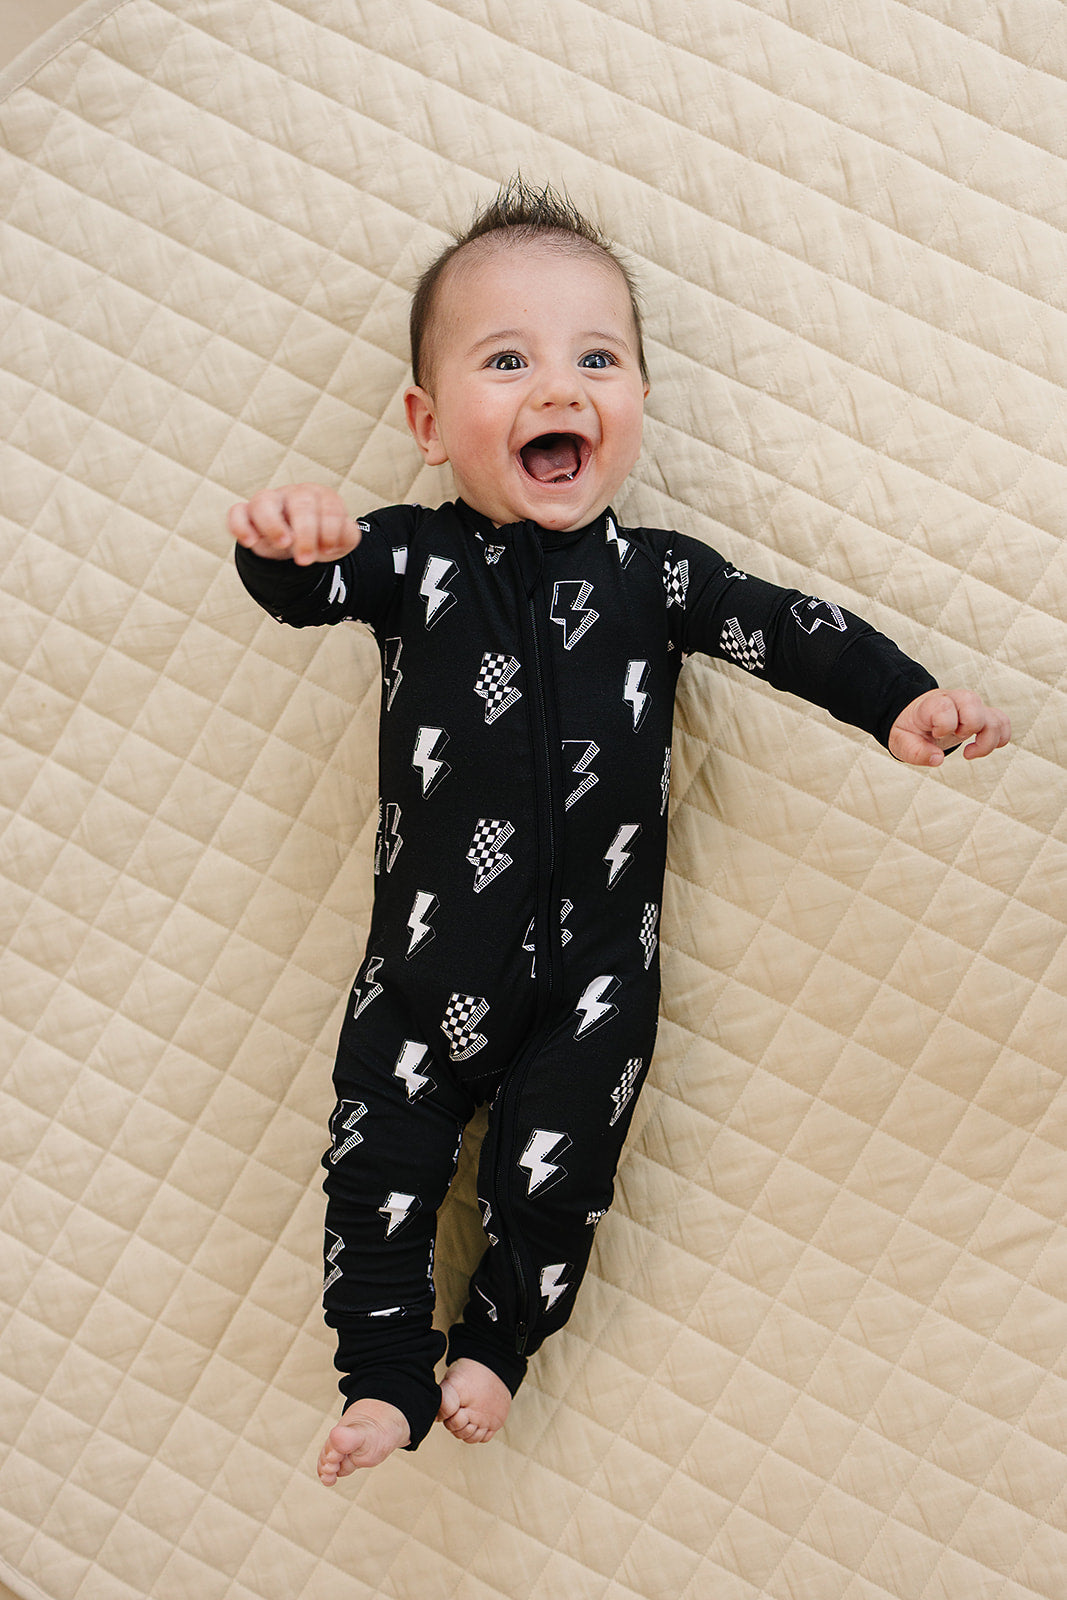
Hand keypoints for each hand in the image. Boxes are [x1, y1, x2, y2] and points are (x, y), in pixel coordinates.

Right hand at [227, 484, 361, 564]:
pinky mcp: (248, 514)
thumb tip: (341, 536)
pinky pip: (237, 512)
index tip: (328, 550)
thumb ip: (347, 536)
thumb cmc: (321, 537)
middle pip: (300, 503)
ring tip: (283, 545)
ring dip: (273, 524)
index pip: (329, 506)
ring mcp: (269, 502)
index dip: (330, 529)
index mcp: (321, 496)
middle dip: (306, 533)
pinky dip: (240, 525)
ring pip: (264, 501)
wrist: (299, 543)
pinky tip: (251, 543)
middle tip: (306, 559)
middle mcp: (294, 494)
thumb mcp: (341, 540)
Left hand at [888, 688, 1010, 765]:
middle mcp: (957, 700)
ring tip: (968, 752)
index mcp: (933, 704)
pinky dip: (1000, 739)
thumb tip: (938, 759)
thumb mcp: (900, 741)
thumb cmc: (910, 729)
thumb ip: (915, 751)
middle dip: (966, 730)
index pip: (945, 708)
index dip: (943, 726)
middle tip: (953, 738)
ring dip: (987, 742)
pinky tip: (981, 748)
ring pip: (995, 719)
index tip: (935, 734)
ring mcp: (973, 707)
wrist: (917, 718)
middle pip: (975, 711)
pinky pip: (1003, 723)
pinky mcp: (983, 715)